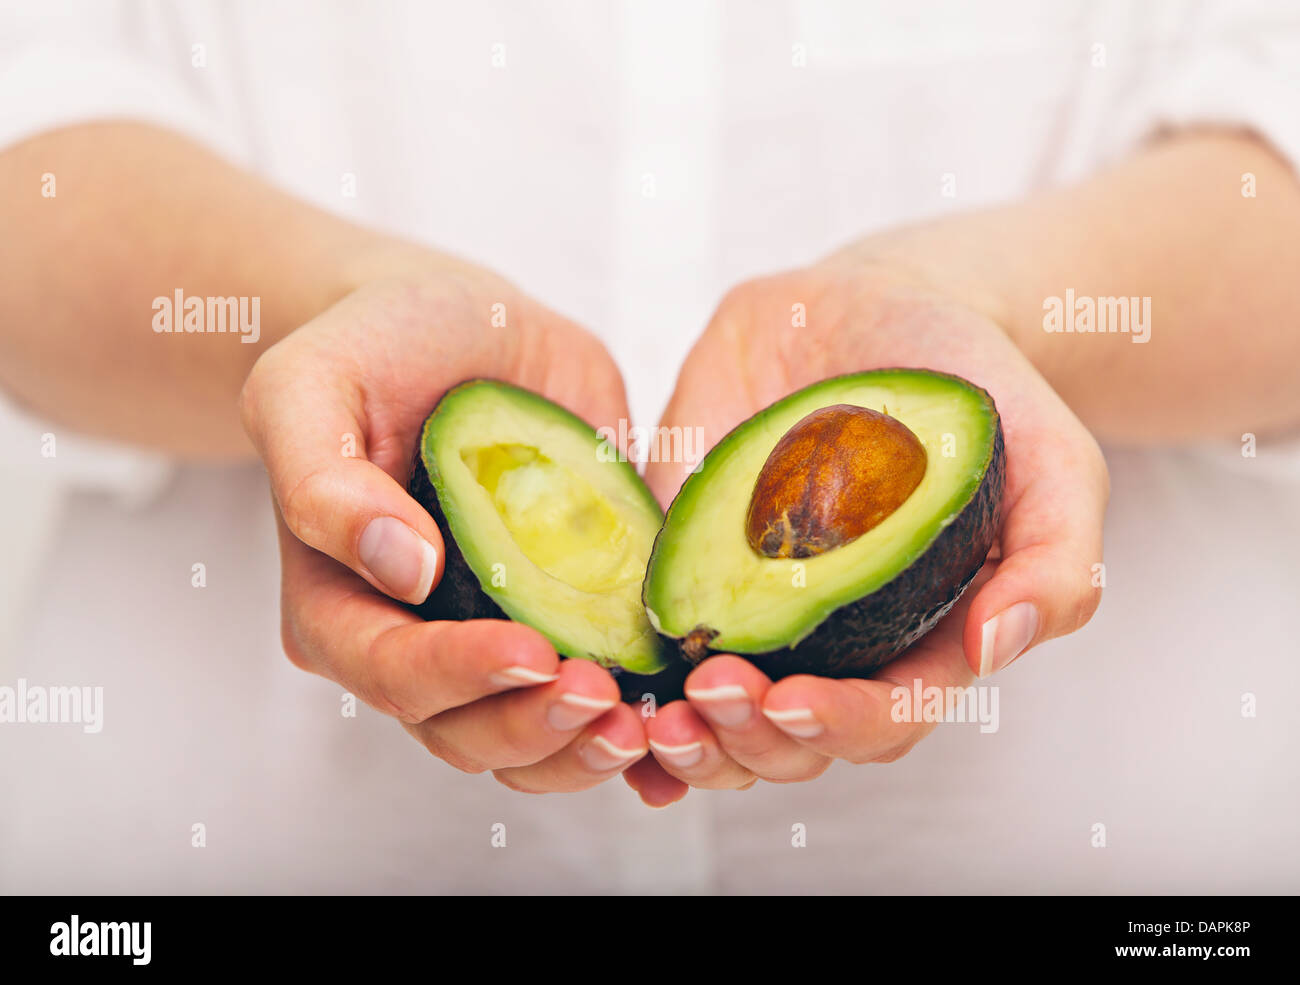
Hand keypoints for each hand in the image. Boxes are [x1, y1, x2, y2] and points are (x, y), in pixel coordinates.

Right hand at [240, 257, 673, 795]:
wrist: (460, 329)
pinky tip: (679, 721)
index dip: (461, 675)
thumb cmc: (373, 346)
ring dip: (586, 747)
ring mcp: (491, 639)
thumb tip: (401, 568)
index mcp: (339, 604)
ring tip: (647, 719)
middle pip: (466, 731)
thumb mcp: (311, 384)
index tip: (533, 652)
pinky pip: (591, 704)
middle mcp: (413, 641)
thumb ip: (323, 481)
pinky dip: (630, 731)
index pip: (392, 672)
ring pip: (528, 742)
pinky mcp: (563, 620)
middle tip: (607, 698)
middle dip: (536, 726)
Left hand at [637, 260, 1107, 790]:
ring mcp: (750, 608)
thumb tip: (993, 647)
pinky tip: (595, 693)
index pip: (878, 723)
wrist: (877, 307)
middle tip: (711, 695)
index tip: (789, 700)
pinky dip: (620, 690)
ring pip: (710, 718)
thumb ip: (1056, 561)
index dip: (835, 728)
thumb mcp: (1053, 463)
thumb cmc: (973, 392)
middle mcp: (827, 643)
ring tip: (650, 711)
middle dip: (744, 740)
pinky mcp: (685, 561)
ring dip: (680, 735)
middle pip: (784, 744)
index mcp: (913, 641)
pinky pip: (647, 639)